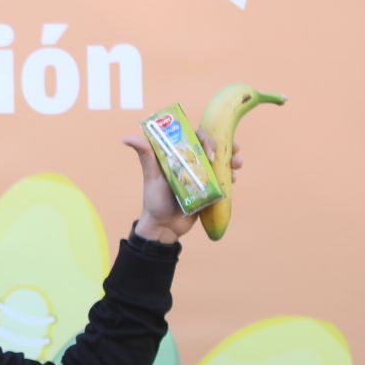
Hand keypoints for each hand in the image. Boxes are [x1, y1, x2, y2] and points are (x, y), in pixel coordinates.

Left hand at [119, 130, 243, 241]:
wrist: (165, 227)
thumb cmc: (154, 200)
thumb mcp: (151, 176)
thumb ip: (145, 156)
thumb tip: (126, 138)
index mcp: (176, 155)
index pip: (194, 137)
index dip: (206, 138)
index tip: (210, 150)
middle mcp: (189, 162)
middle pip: (211, 147)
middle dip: (225, 147)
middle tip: (234, 152)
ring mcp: (200, 175)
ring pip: (219, 162)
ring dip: (231, 159)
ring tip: (238, 164)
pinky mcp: (208, 188)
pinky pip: (222, 178)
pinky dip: (230, 175)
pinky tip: (234, 179)